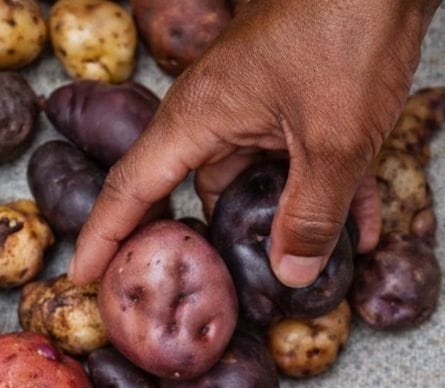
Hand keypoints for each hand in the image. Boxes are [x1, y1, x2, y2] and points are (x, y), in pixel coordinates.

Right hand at [69, 0, 439, 287]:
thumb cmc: (346, 33)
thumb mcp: (332, 143)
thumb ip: (311, 216)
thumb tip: (289, 274)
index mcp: (200, 116)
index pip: (133, 187)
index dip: (105, 236)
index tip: (83, 277)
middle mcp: (221, 111)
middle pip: (203, 191)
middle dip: (212, 246)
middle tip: (210, 298)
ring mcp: (264, 104)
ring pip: (263, 180)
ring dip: (285, 224)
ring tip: (298, 278)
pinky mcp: (306, 99)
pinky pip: (306, 161)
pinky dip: (330, 197)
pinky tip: (361, 236)